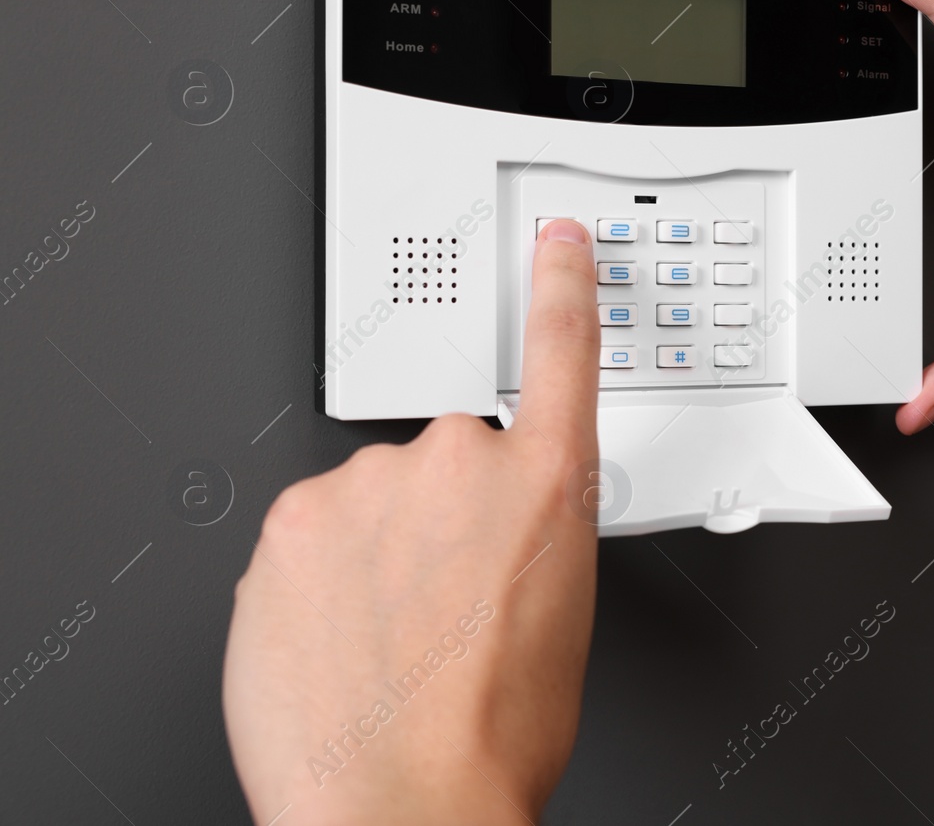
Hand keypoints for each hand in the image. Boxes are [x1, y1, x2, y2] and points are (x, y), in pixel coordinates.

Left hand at [223, 219, 600, 824]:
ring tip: (389, 639)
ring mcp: (369, 487)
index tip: (555, 243)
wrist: (402, 802)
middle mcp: (462, 462)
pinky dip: (320, 576)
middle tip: (444, 601)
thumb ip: (531, 534)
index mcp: (546, 484)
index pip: (562, 353)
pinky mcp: (292, 522)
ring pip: (373, 501)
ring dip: (378, 550)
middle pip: (448, 461)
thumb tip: (491, 538)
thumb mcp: (561, 615)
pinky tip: (339, 640)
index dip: (561, 287)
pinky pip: (313, 533)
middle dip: (443, 514)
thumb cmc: (494, 732)